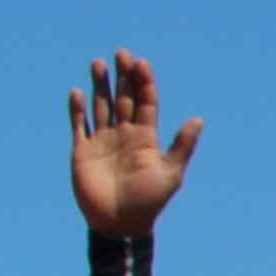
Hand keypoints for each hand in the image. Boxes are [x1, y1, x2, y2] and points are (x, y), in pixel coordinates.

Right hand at [69, 54, 200, 236]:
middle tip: (121, 53)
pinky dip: (77, 110)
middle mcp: (124, 134)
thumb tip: (198, 119)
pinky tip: (77, 92)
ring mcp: (102, 140)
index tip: (141, 62)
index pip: (146, 103)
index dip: (144, 82)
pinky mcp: (82, 150)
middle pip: (123, 98)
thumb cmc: (150, 200)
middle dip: (122, 76)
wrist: (121, 222)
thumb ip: (182, 145)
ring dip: (100, 85)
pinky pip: (78, 125)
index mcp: (146, 137)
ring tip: (99, 63)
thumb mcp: (170, 172)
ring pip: (101, 106)